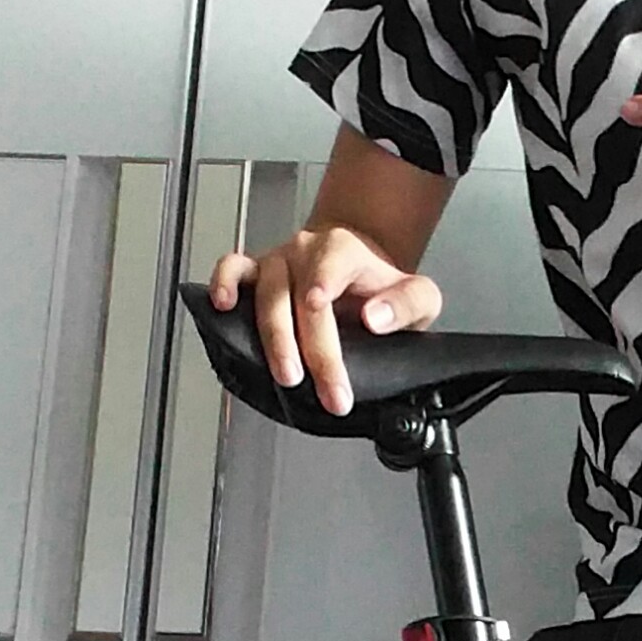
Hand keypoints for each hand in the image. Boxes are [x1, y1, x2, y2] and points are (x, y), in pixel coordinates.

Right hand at [210, 228, 442, 415]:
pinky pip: (231, 269)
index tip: (318, 307)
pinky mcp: (254, 272)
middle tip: (328, 390)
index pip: (333, 267)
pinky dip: (223, 284)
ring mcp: (276, 261)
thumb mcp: (418, 296)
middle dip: (313, 349)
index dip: (323, 288)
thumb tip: (374, 318)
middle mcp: (306, 251)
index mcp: (343, 250)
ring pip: (265, 293)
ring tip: (287, 375)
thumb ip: (407, 304)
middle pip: (299, 296)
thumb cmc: (383, 290)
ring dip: (273, 337)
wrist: (357, 274)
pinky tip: (223, 307)